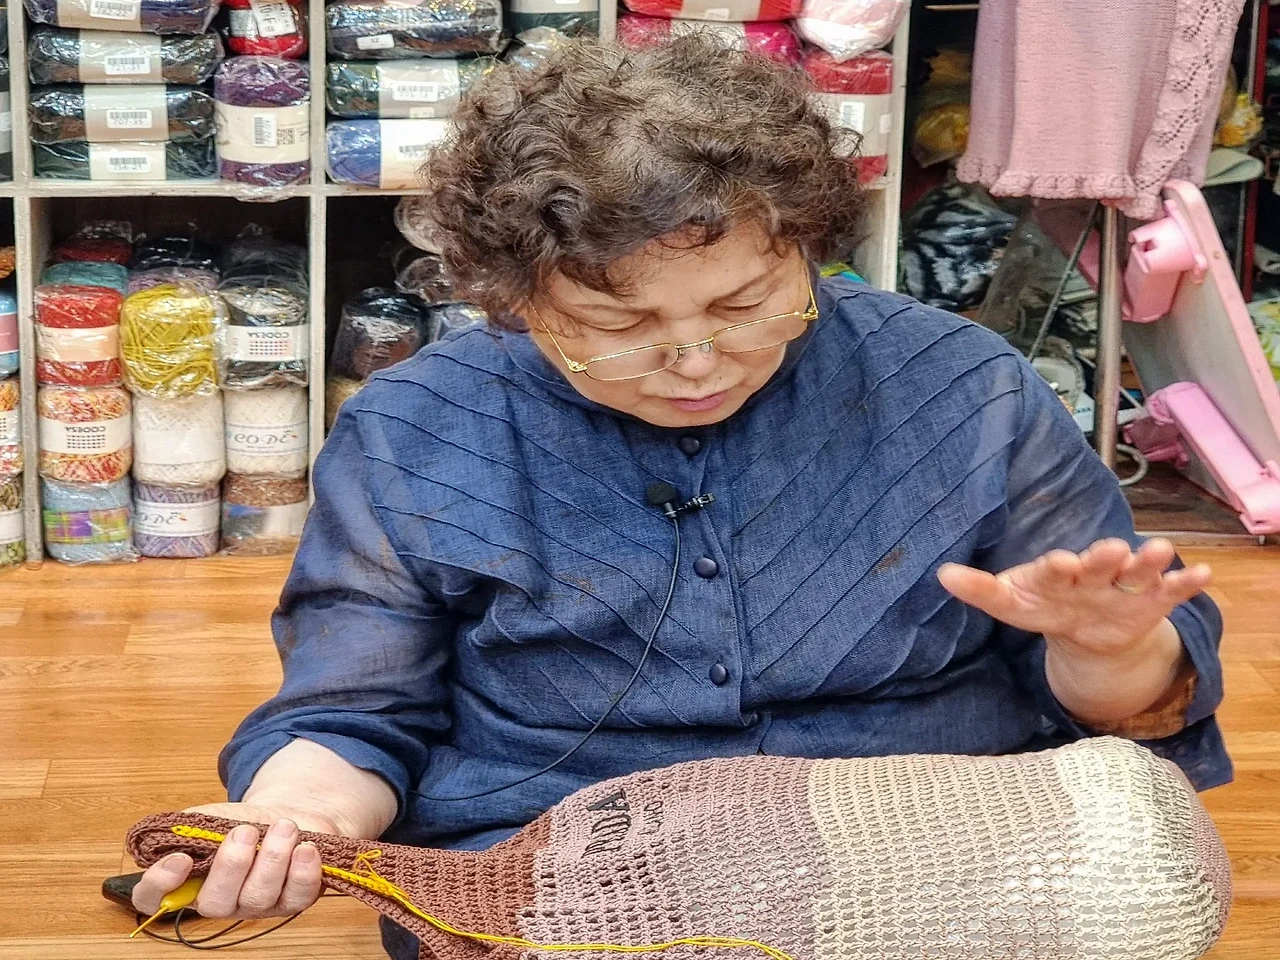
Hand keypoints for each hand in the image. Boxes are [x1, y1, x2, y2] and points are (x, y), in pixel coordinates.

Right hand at [131, 802, 335, 921]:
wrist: (289, 817)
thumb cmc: (245, 822)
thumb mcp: (210, 818)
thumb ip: (185, 826)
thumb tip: (169, 833)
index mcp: (191, 882)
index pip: (155, 900)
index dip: (159, 887)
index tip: (180, 859)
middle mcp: (222, 901)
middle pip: (215, 904)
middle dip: (231, 865)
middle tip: (245, 831)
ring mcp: (258, 906)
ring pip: (259, 897)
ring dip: (272, 858)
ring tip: (284, 827)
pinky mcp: (294, 901)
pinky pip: (298, 897)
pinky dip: (303, 871)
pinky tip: (306, 848)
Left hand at [937, 537, 1209, 657]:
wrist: (1087, 630)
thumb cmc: (1044, 605)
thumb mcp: (1012, 603)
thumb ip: (981, 590)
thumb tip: (940, 575)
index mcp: (1056, 573)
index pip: (1054, 569)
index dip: (1056, 566)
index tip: (1059, 562)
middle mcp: (1093, 572)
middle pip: (1099, 563)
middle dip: (1104, 556)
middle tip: (1109, 550)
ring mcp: (1125, 584)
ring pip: (1138, 569)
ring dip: (1149, 560)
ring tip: (1159, 551)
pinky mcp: (1153, 599)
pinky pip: (1173, 590)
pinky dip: (1187, 583)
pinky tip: (1203, 575)